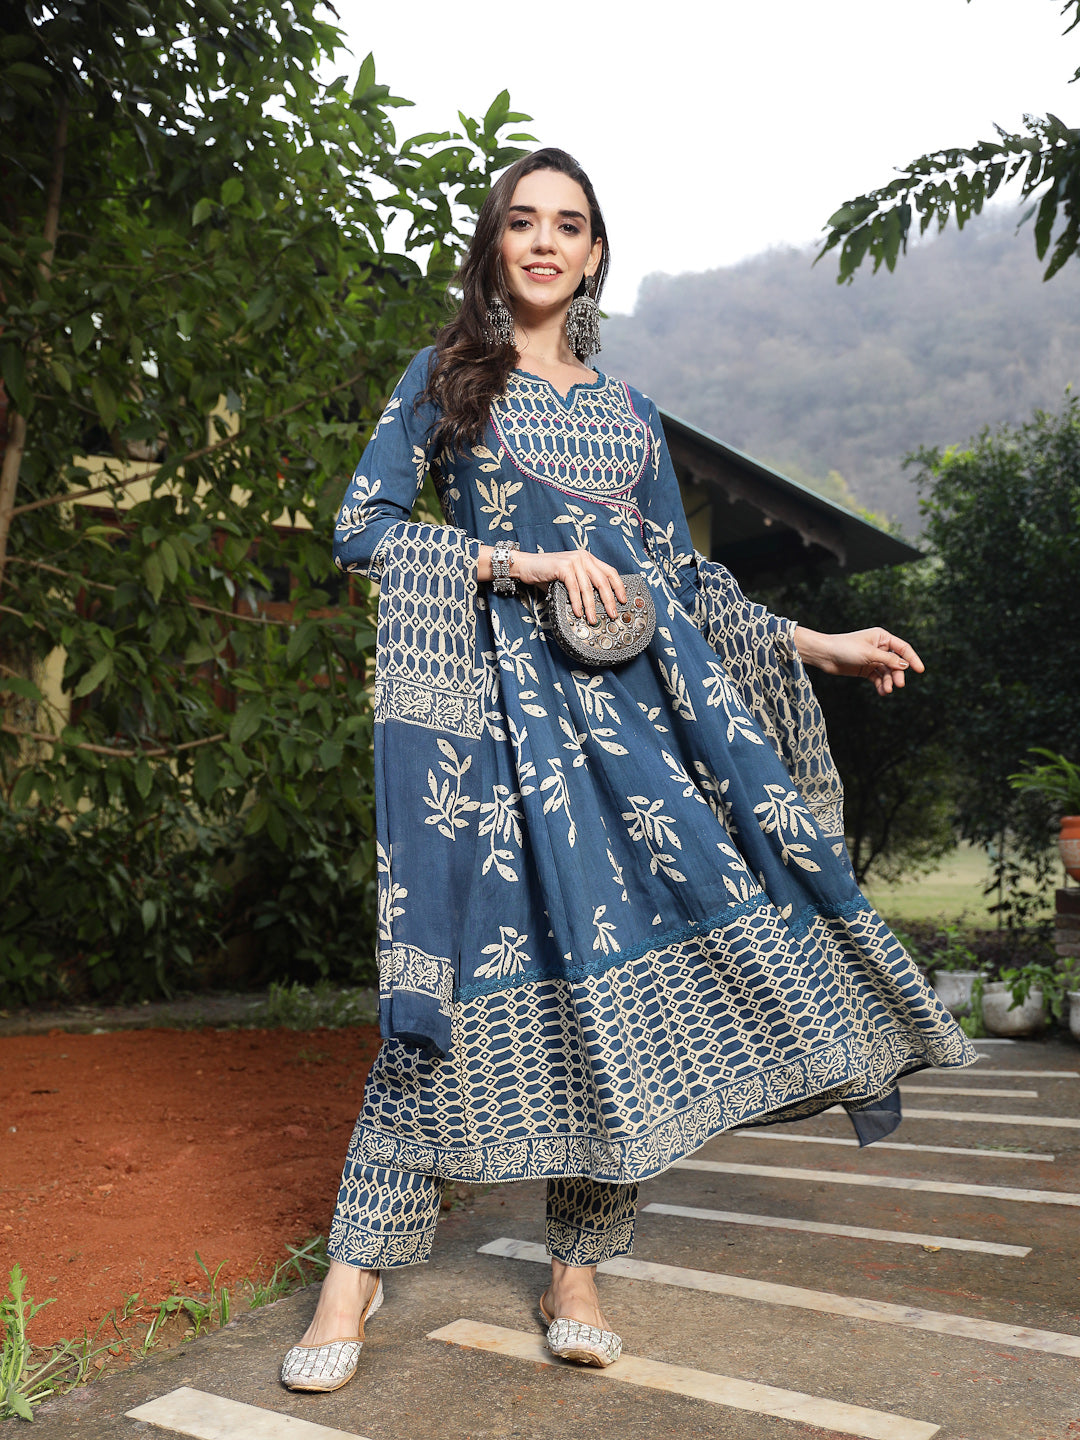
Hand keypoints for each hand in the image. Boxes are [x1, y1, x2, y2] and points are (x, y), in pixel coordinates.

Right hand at [480, 547, 626, 624]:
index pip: (610, 572)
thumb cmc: (546, 574)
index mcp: (588, 558)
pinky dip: (577, 602)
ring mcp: (574, 560)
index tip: (623, 600)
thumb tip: (595, 606)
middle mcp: (583, 557)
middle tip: (612, 614)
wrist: (526, 566)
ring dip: (591, 606)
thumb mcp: (569, 578)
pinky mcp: (563, 566)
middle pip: (603, 580)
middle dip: (609, 600)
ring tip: (593, 619)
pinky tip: (579, 612)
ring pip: (588, 587)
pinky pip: (574, 588)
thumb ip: (582, 586)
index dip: (618, 587)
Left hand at [793, 625, 923, 696]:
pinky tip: (882, 692)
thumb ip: (889, 660)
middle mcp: (879, 647)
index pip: (903, 648)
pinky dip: (880, 685)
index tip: (920, 670)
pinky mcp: (865, 669)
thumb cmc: (845, 648)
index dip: (913, 659)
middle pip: (896, 663)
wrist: (824, 655)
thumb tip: (906, 665)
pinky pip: (878, 678)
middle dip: (897, 674)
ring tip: (886, 690)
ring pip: (887, 672)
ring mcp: (872, 659)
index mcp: (882, 637)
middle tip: (898, 685)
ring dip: (888, 682)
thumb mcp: (869, 654)